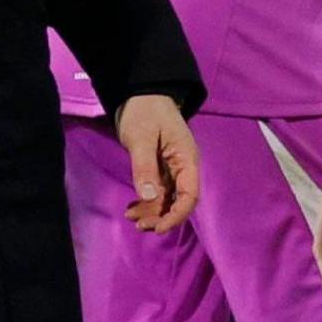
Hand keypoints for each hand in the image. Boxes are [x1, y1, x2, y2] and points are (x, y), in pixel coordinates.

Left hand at [117, 94, 200, 232]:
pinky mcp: (161, 168)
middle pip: (179, 201)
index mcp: (187, 159)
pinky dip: (147, 202)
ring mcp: (173, 168)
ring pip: (168, 199)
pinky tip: (133, 207)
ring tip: (131, 217)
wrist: (142, 93)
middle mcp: (184, 167)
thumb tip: (149, 197)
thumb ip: (145, 167)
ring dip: (152, 211)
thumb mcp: (141, 138)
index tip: (158, 228)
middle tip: (138, 224)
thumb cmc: (144, 112)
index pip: (190, 195)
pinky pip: (158, 192)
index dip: (176, 215)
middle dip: (161, 216)